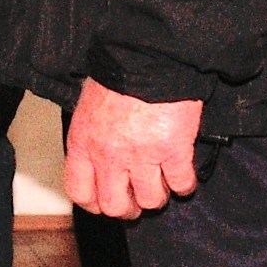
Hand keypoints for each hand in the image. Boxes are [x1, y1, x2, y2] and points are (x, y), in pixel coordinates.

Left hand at [65, 79, 203, 218]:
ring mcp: (142, 155)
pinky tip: (184, 174)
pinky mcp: (174, 150)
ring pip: (151, 200)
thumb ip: (91, 135)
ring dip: (158, 195)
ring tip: (163, 181)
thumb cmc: (118, 76)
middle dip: (129, 209)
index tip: (106, 201)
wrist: (149, 57)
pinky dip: (185, 184)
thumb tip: (97, 156)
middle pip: (115, 206)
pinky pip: (182, 184)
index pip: (80, 192)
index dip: (95, 203)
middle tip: (138, 199)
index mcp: (83, 142)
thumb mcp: (89, 106)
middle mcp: (109, 155)